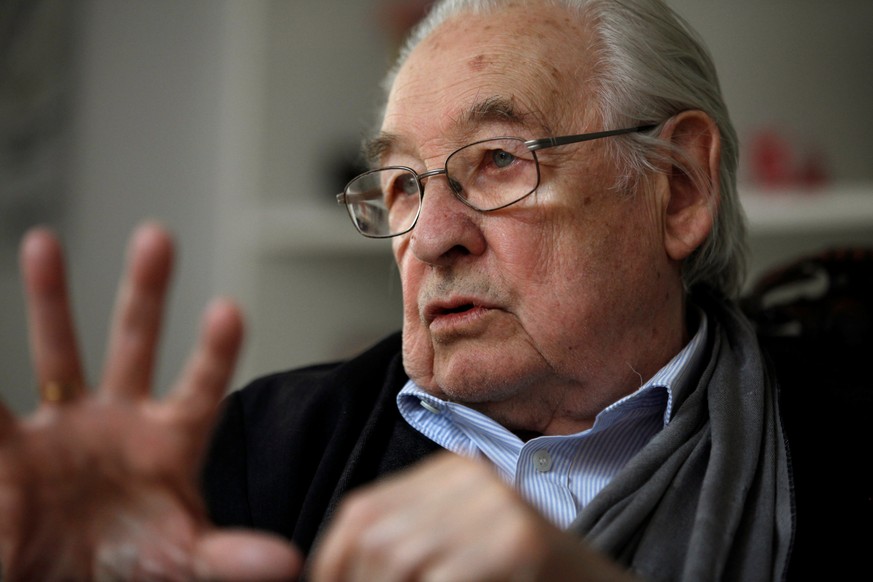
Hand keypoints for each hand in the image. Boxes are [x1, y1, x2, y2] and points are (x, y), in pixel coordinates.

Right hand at [0, 224, 301, 579]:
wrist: (68, 580)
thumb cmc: (135, 564)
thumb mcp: (183, 560)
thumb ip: (230, 557)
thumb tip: (290, 563)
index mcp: (171, 442)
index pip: (200, 389)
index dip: (214, 353)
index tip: (230, 309)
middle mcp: (121, 421)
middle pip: (136, 345)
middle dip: (146, 293)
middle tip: (158, 236)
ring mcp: (67, 428)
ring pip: (60, 353)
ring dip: (53, 299)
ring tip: (44, 240)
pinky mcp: (14, 448)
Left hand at [310, 453, 638, 581]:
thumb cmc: (520, 581)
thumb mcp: (456, 554)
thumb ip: (406, 550)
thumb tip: (328, 574)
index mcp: (449, 473)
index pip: (362, 513)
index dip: (332, 563)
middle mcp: (471, 476)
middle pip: (375, 536)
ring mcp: (498, 504)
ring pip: (400, 560)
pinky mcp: (521, 541)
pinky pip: (441, 581)